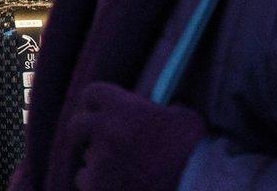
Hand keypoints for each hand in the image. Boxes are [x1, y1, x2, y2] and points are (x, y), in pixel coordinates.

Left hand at [71, 81, 206, 190]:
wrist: (200, 187)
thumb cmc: (197, 154)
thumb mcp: (182, 118)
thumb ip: (157, 109)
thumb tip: (147, 108)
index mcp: (124, 107)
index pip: (92, 93)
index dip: (96, 104)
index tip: (101, 113)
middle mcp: (107, 129)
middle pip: (76, 125)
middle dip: (87, 133)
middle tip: (102, 144)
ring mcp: (100, 159)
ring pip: (85, 157)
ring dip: (98, 162)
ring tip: (125, 172)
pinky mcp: (97, 185)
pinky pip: (84, 181)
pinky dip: (97, 185)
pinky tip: (120, 187)